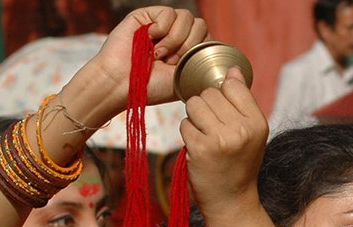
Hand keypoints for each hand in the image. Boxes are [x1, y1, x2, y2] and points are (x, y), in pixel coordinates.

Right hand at [76, 7, 209, 119]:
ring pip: (188, 18)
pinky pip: (169, 12)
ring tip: (159, 54)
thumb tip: (230, 67)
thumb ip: (204, 68)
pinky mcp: (148, 15)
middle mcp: (176, 35)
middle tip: (171, 62)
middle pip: (201, 26)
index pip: (208, 39)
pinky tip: (151, 40)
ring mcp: (162, 24)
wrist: (122, 85)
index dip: (201, 52)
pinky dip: (163, 29)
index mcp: (187, 50)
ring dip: (176, 39)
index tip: (184, 68)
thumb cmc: (151, 88)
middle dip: (189, 47)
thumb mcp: (186, 81)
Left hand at [180, 68, 268, 217]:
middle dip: (206, 108)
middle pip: (210, 93)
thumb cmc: (239, 164)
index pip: (233, 85)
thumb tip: (233, 70)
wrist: (232, 201)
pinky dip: (188, 135)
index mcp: (258, 122)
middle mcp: (242, 129)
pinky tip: (198, 148)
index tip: (224, 113)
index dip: (222, 96)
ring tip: (205, 136)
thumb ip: (242, 101)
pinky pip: (185, 124)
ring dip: (194, 119)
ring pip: (194, 105)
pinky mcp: (201, 149)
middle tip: (213, 130)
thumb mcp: (251, 133)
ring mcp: (221, 139)